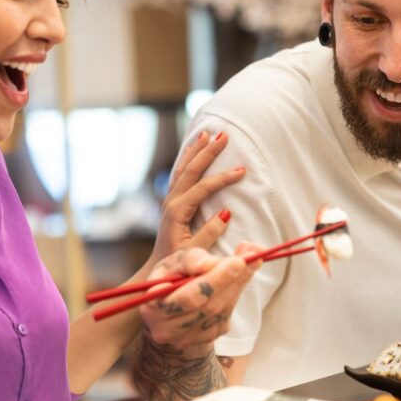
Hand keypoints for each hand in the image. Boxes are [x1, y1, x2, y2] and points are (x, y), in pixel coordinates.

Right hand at [139, 243, 259, 358]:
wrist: (169, 307)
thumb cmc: (169, 279)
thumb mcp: (172, 263)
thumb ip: (190, 260)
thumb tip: (210, 264)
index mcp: (153, 309)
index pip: (189, 298)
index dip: (215, 280)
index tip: (237, 261)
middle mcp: (168, 330)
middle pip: (208, 307)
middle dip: (230, 281)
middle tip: (248, 259)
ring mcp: (187, 338)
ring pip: (220, 312)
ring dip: (237, 286)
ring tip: (249, 262)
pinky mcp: (205, 339)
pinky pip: (225, 316)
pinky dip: (235, 294)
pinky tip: (238, 278)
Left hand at [150, 131, 245, 267]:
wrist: (159, 268)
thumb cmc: (179, 262)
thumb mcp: (196, 252)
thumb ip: (209, 233)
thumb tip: (226, 213)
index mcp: (177, 211)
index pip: (203, 188)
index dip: (222, 178)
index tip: (242, 170)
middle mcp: (171, 201)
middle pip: (191, 170)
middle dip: (208, 151)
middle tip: (224, 135)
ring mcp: (170, 199)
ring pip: (183, 168)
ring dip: (195, 150)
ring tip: (206, 133)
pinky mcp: (172, 201)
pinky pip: (180, 174)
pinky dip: (188, 159)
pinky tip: (194, 150)